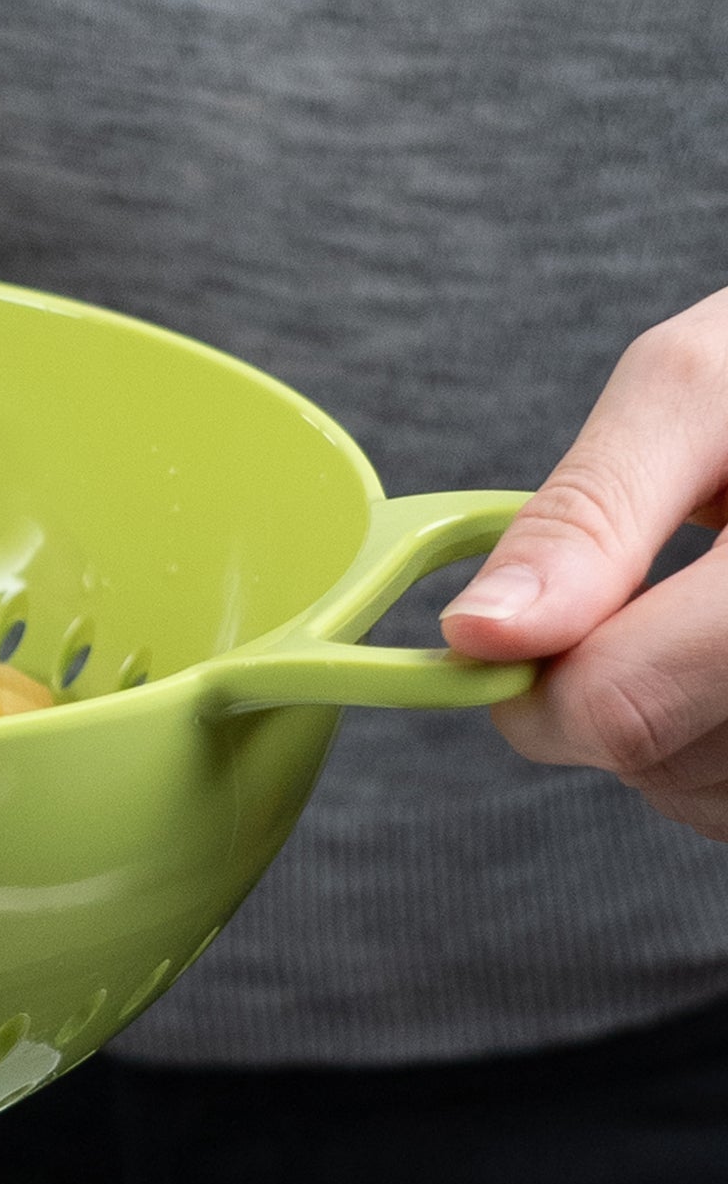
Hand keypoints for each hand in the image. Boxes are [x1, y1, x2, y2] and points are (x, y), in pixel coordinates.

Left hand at [440, 291, 727, 840]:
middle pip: (650, 760)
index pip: (620, 709)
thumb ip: (587, 512)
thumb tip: (480, 631)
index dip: (527, 679)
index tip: (504, 627)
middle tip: (645, 581)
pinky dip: (703, 739)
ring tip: (707, 603)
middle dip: (595, 678)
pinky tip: (725, 652)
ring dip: (654, 715)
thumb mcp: (693, 390)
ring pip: (691, 792)